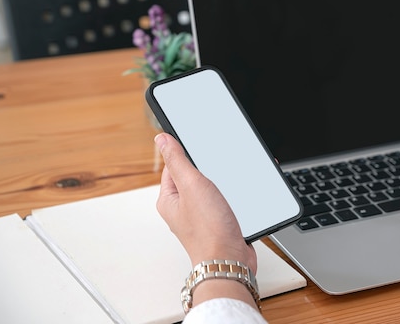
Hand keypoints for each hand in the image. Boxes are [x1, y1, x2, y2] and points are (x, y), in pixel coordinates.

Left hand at [155, 133, 257, 307]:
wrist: (229, 260)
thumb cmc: (208, 230)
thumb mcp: (191, 185)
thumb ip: (177, 160)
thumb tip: (162, 139)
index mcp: (168, 199)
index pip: (173, 165)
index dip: (188, 155)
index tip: (200, 149)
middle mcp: (182, 208)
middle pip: (194, 176)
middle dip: (209, 170)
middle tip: (217, 174)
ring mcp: (200, 216)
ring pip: (212, 188)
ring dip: (223, 185)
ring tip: (227, 192)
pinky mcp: (218, 222)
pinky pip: (224, 202)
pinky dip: (232, 197)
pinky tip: (237, 200)